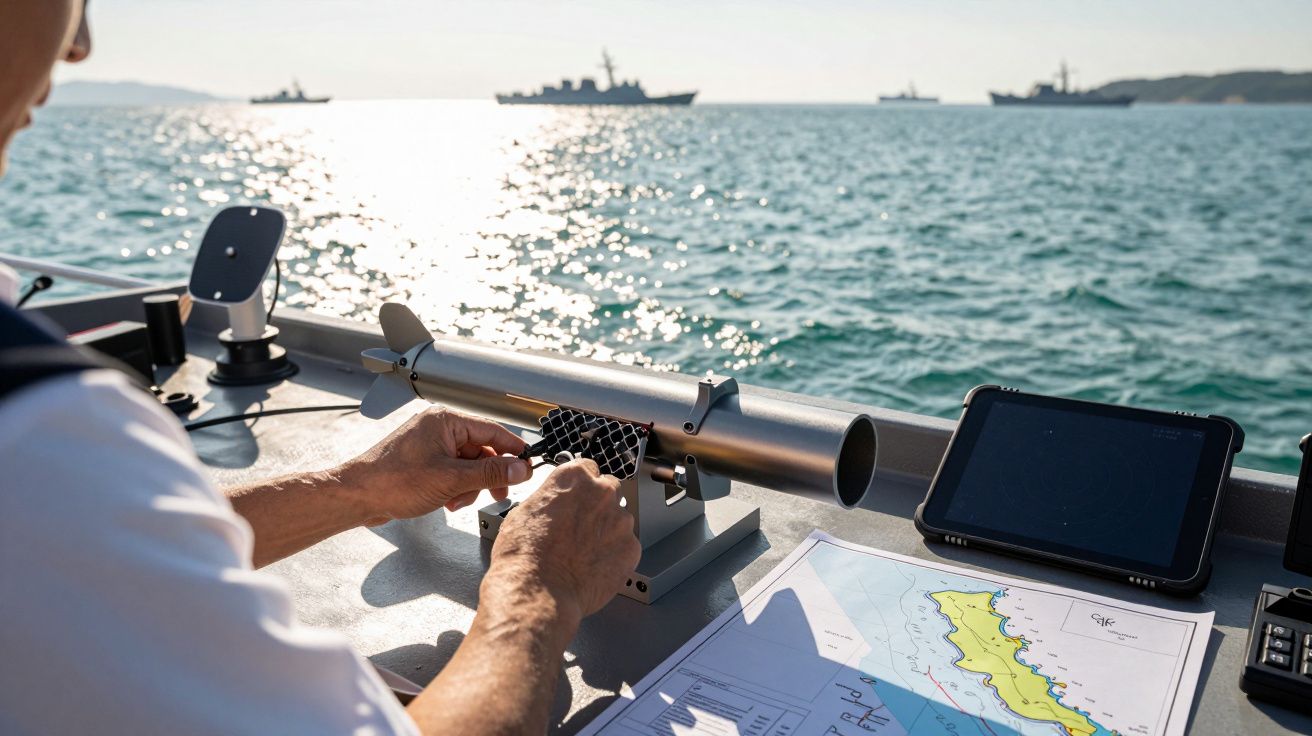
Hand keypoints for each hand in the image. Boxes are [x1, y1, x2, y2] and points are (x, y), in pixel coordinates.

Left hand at [338, 407, 532, 524]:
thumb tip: (520, 469)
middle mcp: (439, 428)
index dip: (514, 451)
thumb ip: (490, 473)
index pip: (493, 432)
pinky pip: (452, 471)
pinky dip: (456, 487)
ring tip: (458, 501)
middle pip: (482, 449)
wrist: (357, 497)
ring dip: (470, 485)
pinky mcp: (423, 461)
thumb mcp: (452, 479)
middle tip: (499, 493)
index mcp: (446, 421)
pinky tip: (447, 501)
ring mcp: (430, 444)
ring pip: (468, 464)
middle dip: (489, 475)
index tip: (528, 468)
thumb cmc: (393, 482)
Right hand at [486, 460, 641, 619]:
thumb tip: (554, 503)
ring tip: (585, 553)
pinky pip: (627, 546)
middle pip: (608, 490)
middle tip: (581, 528)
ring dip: (607, 531)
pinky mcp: (632, 547)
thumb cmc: (524, 556)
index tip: (578, 497)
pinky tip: (595, 566)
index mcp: (574, 478)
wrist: (538, 591)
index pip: (588, 468)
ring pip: (619, 520)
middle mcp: (602, 492)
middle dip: (598, 505)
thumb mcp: (524, 511)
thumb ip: (550, 498)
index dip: (581, 486)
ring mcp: (620, 520)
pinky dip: (615, 554)